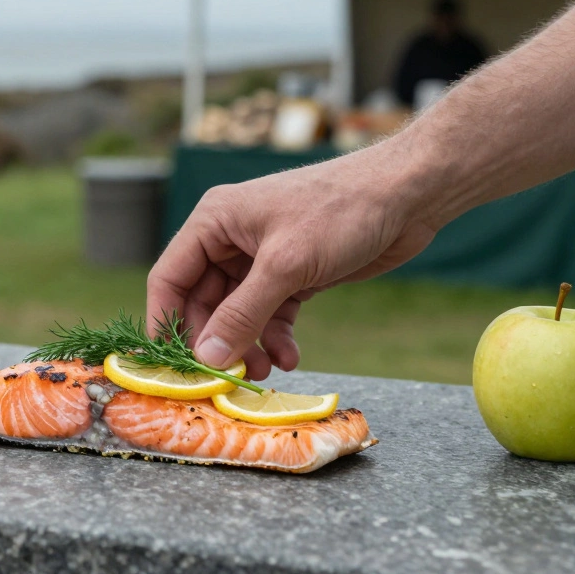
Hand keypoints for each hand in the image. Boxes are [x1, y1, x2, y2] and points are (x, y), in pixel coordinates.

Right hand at [146, 145, 438, 375]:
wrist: (408, 195)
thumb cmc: (341, 211)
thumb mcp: (286, 266)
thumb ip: (242, 314)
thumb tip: (207, 357)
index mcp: (215, 221)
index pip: (170, 277)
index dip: (166, 322)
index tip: (173, 366)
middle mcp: (231, 239)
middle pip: (203, 302)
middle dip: (216, 342)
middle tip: (229, 378)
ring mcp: (263, 258)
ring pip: (238, 314)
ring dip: (248, 346)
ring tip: (266, 373)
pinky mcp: (294, 274)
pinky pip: (270, 314)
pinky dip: (276, 338)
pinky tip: (290, 357)